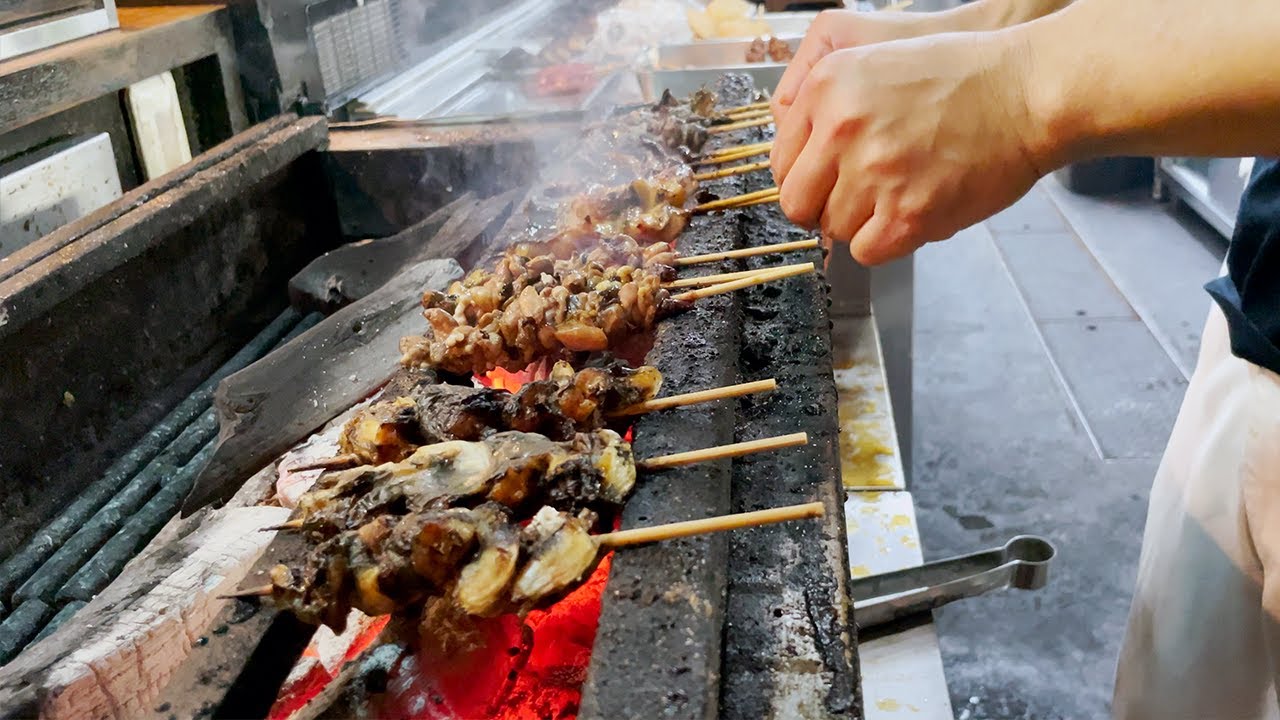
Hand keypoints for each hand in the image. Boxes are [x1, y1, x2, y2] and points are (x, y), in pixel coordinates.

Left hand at [770, 31, 1051, 264]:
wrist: (1027, 92)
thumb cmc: (962, 79)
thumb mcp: (874, 63)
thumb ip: (826, 108)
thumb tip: (797, 163)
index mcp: (827, 86)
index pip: (780, 161)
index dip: (805, 177)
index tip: (827, 181)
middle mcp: (842, 127)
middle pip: (796, 202)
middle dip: (821, 208)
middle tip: (852, 201)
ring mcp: (874, 172)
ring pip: (834, 229)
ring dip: (862, 222)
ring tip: (898, 195)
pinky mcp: (908, 212)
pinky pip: (867, 251)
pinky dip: (886, 242)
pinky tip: (911, 214)